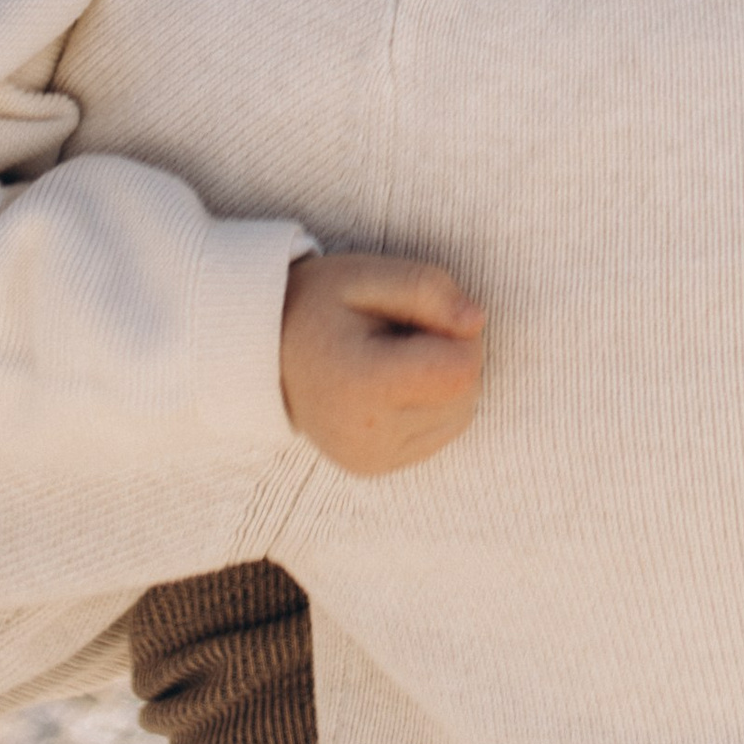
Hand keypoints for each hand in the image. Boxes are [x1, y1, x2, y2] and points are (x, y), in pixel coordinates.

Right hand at [280, 253, 485, 474]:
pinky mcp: (374, 467)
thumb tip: (478, 322)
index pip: (463, 369)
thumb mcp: (370, 275)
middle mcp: (368, 435)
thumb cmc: (323, 304)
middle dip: (454, 353)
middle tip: (406, 331)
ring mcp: (371, 459)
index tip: (424, 314)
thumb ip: (429, 289)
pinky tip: (395, 383)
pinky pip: (441, 432)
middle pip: (467, 392)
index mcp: (364, 385)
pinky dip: (434, 403)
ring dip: (446, 379)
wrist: (265, 351)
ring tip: (397, 357)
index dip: (460, 332)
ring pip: (461, 414)